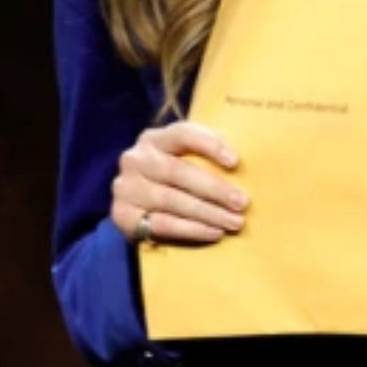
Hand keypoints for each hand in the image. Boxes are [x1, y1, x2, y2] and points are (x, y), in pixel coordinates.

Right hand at [110, 120, 249, 244]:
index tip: (235, 161)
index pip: (182, 134)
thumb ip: (205, 156)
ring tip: (234, 222)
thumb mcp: (184, 160)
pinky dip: (191, 229)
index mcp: (153, 139)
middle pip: (178, 171)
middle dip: (214, 188)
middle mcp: (135, 159)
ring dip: (207, 213)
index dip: (209, 145)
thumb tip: (244, 164)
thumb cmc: (174, 180)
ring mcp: (126, 188)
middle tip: (242, 203)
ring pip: (171, 200)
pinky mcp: (122, 215)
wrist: (138, 209)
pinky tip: (213, 232)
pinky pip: (161, 224)